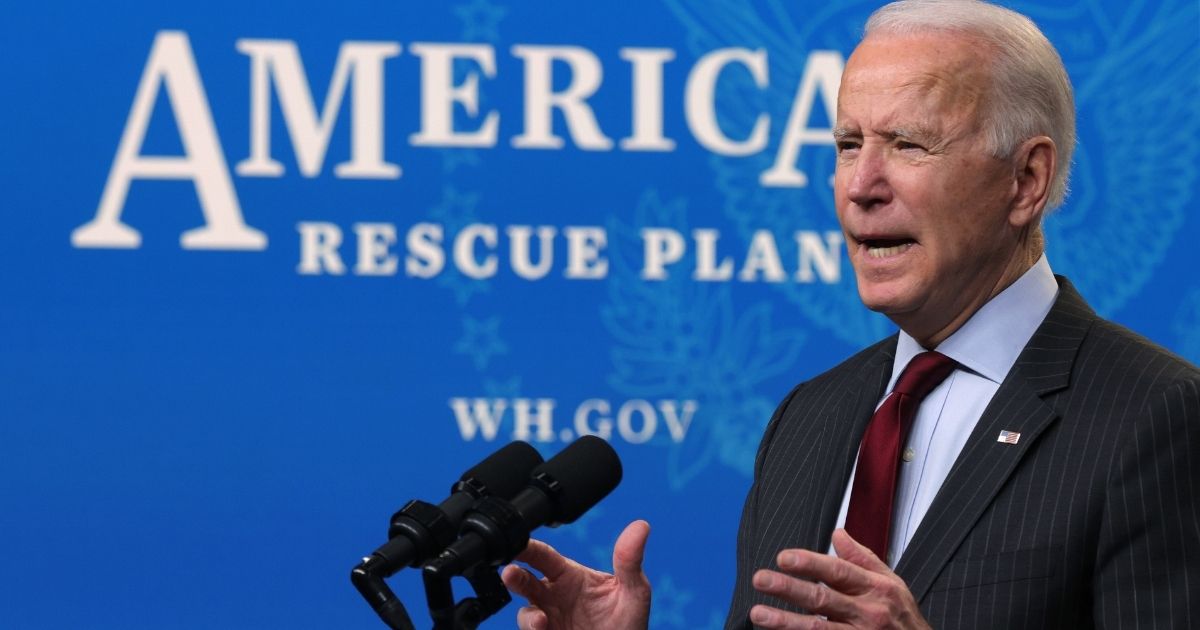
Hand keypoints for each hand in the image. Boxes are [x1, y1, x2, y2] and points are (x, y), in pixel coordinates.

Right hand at [501, 520, 651, 629]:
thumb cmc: (629, 623)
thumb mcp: (634, 591)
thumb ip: (630, 560)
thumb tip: (641, 526)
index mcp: (568, 575)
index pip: (543, 556)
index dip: (527, 547)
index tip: (516, 540)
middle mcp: (553, 596)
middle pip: (524, 581)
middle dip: (513, 575)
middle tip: (509, 572)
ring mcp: (548, 620)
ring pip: (526, 614)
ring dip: (528, 616)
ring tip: (540, 620)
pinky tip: (544, 628)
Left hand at [749, 529, 929, 628]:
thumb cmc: (904, 618)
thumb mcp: (892, 583)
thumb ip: (862, 558)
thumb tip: (837, 534)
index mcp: (874, 589)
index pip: (838, 572)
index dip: (810, 564)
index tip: (784, 557)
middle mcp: (867, 613)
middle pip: (822, 599)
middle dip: (789, 588)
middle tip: (761, 579)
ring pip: (818, 629)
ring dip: (786, 622)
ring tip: (758, 614)